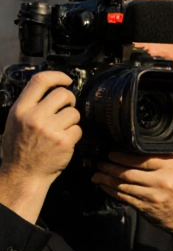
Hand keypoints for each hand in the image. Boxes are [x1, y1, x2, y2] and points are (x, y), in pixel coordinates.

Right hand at [0, 71, 80, 187]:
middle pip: (63, 94)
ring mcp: (50, 129)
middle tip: (67, 108)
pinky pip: (78, 129)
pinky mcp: (64, 141)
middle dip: (69, 100)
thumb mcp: (15, 121)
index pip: (40, 81)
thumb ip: (30, 105)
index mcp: (20, 109)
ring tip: (62, 129)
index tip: (66, 79)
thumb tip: (50, 90)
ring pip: (74, 112)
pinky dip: (75, 134)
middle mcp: (34, 117)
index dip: (57, 76)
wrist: (23, 174)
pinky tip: (64, 140)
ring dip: (72, 120)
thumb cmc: (20, 148)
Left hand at [91, 152, 172, 238]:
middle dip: (109, 167)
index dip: (121, 156)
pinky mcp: (146, 207)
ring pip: (123, 185)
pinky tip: (104, 186)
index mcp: (170, 165)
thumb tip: (132, 147)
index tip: (110, 153)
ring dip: (106, 179)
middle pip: (128, 172)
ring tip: (97, 174)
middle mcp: (162, 179)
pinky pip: (123, 196)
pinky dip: (110, 191)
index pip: (140, 158)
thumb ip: (159, 158)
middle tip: (99, 163)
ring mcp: (153, 195)